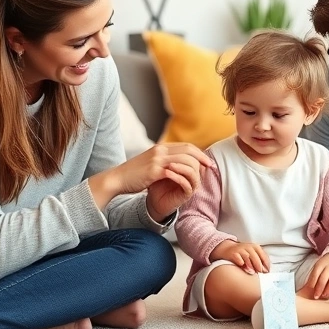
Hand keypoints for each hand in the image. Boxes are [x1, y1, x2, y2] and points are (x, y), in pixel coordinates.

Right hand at [90, 143, 210, 219]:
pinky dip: (185, 176)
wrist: (117, 179)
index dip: (198, 153)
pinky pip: (175, 171)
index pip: (185, 146)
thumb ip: (162, 162)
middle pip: (188, 150)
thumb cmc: (133, 174)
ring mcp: (157, 159)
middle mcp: (160, 150)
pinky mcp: (154, 170)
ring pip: (184, 159)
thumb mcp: (149, 164)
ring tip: (203, 176)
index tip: (207, 161)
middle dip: (202, 157)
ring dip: (196, 168)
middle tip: (211, 166)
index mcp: (160, 148)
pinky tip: (190, 182)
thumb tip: (175, 166)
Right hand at [210, 240, 269, 273]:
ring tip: (252, 272)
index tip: (267, 271)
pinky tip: (241, 264)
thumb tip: (265, 271)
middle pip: (255, 256)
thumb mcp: (253, 255)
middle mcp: (248, 247)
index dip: (266, 264)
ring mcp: (240, 250)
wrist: (228, 249)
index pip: (263, 255)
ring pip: (246, 256)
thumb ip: (259, 261)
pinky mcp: (233, 253)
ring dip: (250, 264)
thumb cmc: (243, 254)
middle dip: (258, 265)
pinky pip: (237, 257)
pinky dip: (240, 261)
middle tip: (260, 272)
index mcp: (256, 247)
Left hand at [305, 253, 328, 299]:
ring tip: (324, 296)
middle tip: (316, 297)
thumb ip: (314, 274)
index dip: (312, 283)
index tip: (309, 290)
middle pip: (324, 279)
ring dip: (328, 291)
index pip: (315, 274)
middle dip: (319, 289)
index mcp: (321, 264)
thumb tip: (307, 288)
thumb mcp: (318, 265)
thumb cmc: (326, 263)